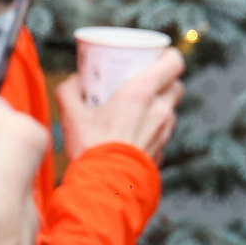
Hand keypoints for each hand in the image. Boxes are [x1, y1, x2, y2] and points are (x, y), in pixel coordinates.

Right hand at [56, 47, 184, 162]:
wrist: (104, 190)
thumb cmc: (91, 151)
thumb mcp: (71, 115)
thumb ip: (69, 91)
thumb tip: (74, 81)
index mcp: (141, 94)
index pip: (174, 63)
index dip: (168, 55)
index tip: (156, 54)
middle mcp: (159, 111)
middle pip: (176, 85)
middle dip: (164, 79)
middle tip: (143, 79)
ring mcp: (164, 133)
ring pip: (171, 109)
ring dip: (159, 104)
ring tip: (137, 107)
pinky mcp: (162, 151)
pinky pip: (163, 132)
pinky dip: (154, 128)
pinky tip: (135, 132)